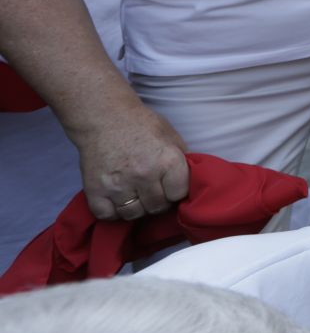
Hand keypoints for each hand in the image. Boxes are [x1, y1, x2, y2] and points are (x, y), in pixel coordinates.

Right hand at [74, 103, 190, 219]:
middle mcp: (144, 175)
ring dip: (137, 207)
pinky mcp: (96, 191)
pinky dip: (113, 211)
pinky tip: (117, 198)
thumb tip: (190, 184)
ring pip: (134, 214)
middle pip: (157, 207)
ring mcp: (118, 185)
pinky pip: (108, 216)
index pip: (179, 194)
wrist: (105, 117)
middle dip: (158, 200)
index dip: (176, 191)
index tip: (170, 185)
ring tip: (136, 193)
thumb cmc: (141, 125)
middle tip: (152, 189)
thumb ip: (182, 161)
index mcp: (168, 161)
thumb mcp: (171, 137)